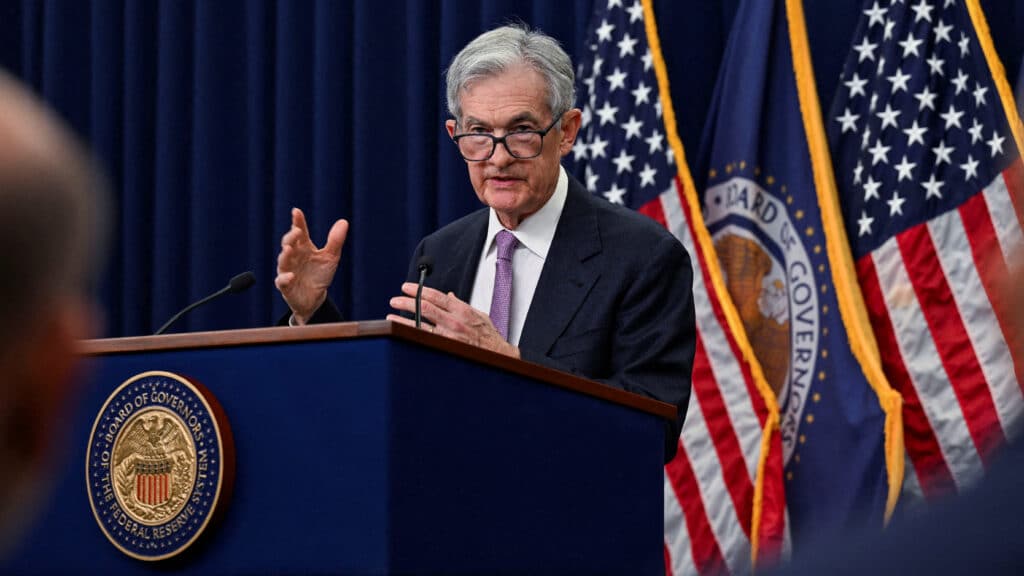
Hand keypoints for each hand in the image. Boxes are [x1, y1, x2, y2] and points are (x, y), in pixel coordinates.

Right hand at [274, 208, 347, 323]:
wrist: (315, 298)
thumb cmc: (320, 275)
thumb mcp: (331, 258)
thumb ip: (335, 241)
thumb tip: (343, 222)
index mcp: (304, 247)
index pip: (299, 231)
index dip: (297, 221)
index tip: (296, 212)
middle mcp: (293, 256)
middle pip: (288, 243)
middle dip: (291, 237)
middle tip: (297, 231)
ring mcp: (287, 270)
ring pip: (283, 260)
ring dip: (285, 255)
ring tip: (289, 249)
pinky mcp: (285, 286)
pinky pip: (282, 281)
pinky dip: (285, 278)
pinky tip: (291, 276)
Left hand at [386, 282, 519, 358]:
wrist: (497, 355)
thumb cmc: (489, 337)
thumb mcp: (478, 315)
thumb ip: (461, 305)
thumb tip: (448, 296)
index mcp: (462, 310)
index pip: (436, 296)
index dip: (419, 290)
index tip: (407, 287)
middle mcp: (454, 321)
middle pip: (425, 307)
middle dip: (407, 302)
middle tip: (396, 299)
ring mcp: (448, 336)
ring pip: (421, 325)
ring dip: (403, 319)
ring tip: (391, 315)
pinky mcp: (445, 347)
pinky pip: (424, 339)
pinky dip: (411, 334)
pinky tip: (401, 332)